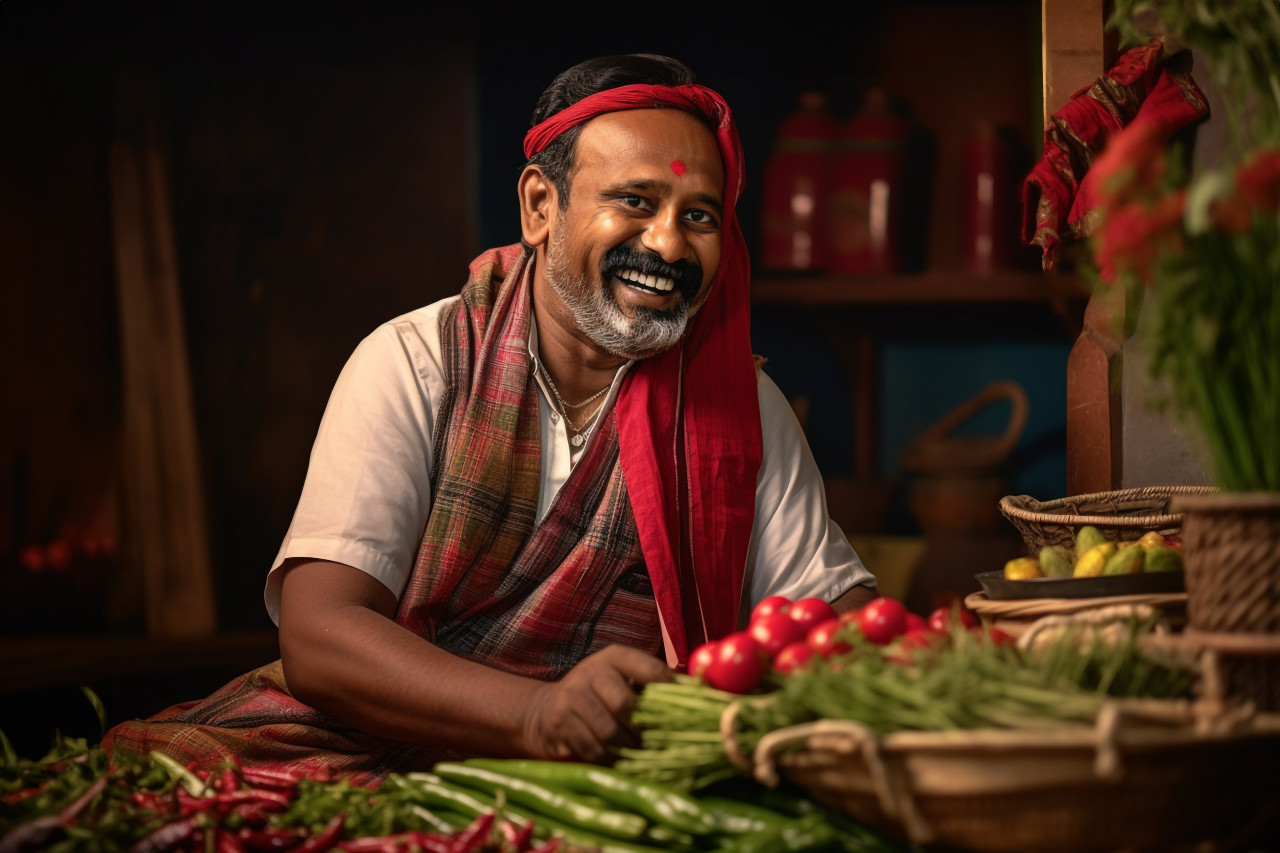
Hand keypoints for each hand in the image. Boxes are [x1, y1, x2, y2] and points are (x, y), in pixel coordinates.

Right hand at [521, 645, 672, 763]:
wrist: (544, 710)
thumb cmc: (599, 696)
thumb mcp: (623, 679)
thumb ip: (654, 684)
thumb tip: (701, 694)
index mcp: (615, 657)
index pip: (650, 671)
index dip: (670, 694)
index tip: (684, 714)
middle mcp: (592, 671)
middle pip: (626, 705)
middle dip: (644, 730)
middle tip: (657, 745)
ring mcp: (572, 696)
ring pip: (609, 732)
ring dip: (627, 749)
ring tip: (638, 754)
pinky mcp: (559, 722)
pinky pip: (592, 749)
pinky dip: (609, 760)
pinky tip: (617, 760)